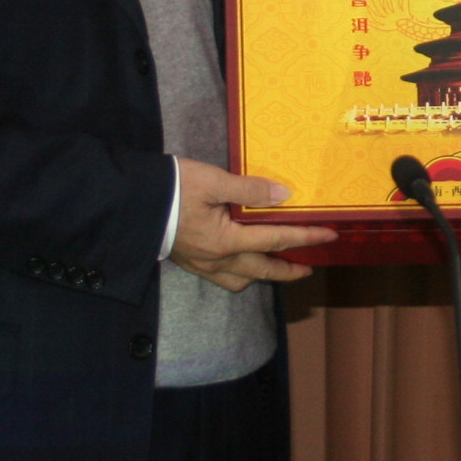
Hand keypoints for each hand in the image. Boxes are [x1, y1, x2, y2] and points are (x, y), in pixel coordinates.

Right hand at [170, 158, 336, 290]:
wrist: (130, 204)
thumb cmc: (172, 188)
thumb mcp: (213, 181)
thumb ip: (249, 190)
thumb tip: (284, 195)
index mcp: (226, 240)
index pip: (276, 240)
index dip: (306, 237)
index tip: (330, 235)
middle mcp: (218, 259)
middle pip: (263, 270)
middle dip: (289, 271)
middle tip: (309, 267)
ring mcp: (203, 265)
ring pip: (242, 279)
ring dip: (264, 275)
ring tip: (277, 266)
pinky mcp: (190, 263)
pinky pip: (223, 278)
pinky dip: (240, 275)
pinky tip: (243, 264)